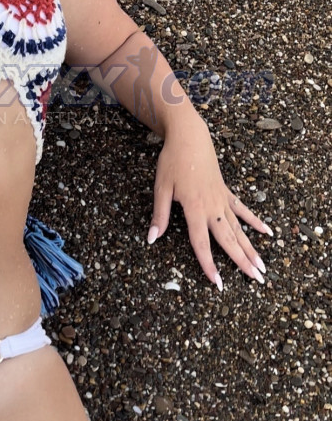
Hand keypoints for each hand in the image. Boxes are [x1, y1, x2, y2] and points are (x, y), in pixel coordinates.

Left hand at [146, 116, 273, 289]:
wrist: (189, 137)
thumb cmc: (172, 162)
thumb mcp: (161, 188)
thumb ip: (159, 215)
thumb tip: (152, 238)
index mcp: (194, 209)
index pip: (202, 243)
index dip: (209, 264)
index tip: (218, 283)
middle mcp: (212, 207)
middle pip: (228, 240)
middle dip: (242, 262)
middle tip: (257, 280)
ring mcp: (222, 200)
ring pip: (239, 229)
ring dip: (251, 249)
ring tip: (263, 267)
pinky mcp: (226, 192)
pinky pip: (242, 210)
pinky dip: (255, 222)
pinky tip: (267, 233)